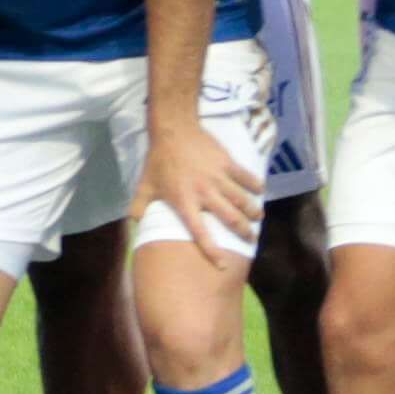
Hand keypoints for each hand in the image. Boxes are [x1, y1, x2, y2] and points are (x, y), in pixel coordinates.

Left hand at [144, 114, 264, 251]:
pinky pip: (246, 177)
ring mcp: (218, 177)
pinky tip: (260, 190)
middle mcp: (204, 193)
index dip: (211, 250)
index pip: (199, 232)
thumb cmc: (158, 160)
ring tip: (258, 218)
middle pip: (230, 218)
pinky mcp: (227, 163)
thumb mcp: (145, 184)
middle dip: (243, 232)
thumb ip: (139, 206)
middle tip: (250, 240)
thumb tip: (134, 224)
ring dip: (253, 211)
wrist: (173, 129)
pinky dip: (255, 185)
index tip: (223, 264)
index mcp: (184, 201)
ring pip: (242, 200)